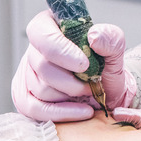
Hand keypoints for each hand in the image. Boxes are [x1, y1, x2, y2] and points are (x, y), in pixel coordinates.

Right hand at [11, 10, 136, 121]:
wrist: (108, 91)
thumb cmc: (105, 66)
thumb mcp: (115, 48)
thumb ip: (111, 37)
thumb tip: (94, 36)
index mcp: (50, 27)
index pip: (41, 33)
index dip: (61, 50)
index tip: (84, 64)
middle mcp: (34, 49)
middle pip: (41, 66)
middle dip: (71, 80)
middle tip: (91, 82)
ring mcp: (27, 74)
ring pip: (40, 88)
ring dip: (70, 95)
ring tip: (87, 91)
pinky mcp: (25, 97)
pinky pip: (35, 109)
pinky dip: (61, 113)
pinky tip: (83, 111)